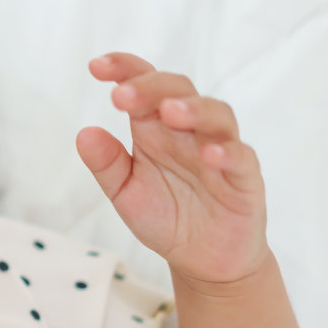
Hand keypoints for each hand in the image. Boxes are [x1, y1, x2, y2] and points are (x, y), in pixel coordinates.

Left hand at [77, 52, 268, 288]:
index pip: (145, 86)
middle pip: (179, 91)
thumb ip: (107, 164)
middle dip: (152, 87)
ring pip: (216, 115)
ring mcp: (220, 150)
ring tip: (170, 112)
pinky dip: (227, 152)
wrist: (204, 260)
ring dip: (194, 110)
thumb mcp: (126, 192)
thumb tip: (83, 134)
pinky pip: (241, 158)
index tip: (96, 66)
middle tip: (123, 95)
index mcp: (156, 129)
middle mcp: (188, 132)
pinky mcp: (245, 178)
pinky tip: (209, 154)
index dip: (124, 69)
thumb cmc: (167, 216)